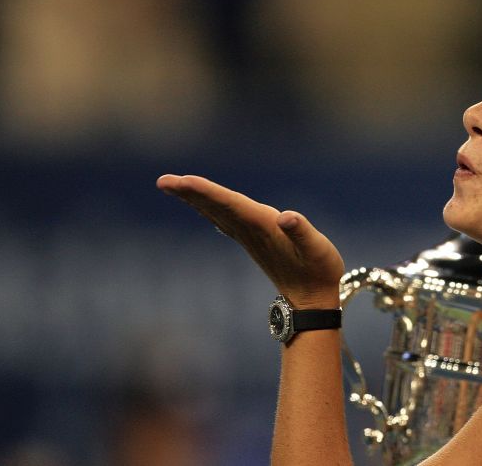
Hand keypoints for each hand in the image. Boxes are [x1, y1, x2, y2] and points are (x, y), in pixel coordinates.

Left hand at [156, 174, 343, 309]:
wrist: (312, 300)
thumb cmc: (319, 270)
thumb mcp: (317, 249)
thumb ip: (301, 231)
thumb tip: (285, 217)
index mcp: (264, 227)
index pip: (230, 205)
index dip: (207, 192)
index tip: (183, 181)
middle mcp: (251, 231)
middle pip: (216, 207)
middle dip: (190, 193)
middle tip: (162, 181)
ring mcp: (249, 237)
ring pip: (216, 213)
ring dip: (194, 198)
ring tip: (171, 185)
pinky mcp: (253, 241)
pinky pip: (224, 220)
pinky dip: (209, 208)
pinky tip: (200, 204)